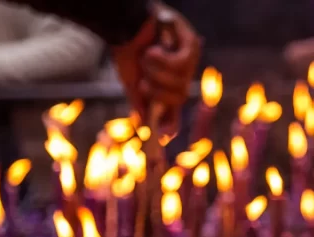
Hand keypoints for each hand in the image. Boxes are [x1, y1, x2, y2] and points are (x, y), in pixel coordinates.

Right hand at [112, 3, 200, 134]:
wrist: (122, 23)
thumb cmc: (127, 49)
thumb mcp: (132, 81)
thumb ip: (140, 104)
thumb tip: (144, 127)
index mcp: (168, 84)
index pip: (175, 108)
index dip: (171, 124)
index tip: (161, 136)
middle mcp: (182, 74)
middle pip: (179, 98)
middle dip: (157, 92)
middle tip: (143, 82)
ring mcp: (189, 60)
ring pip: (180, 82)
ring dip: (156, 72)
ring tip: (147, 56)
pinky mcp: (191, 44)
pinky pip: (181, 64)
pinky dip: (163, 59)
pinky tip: (154, 48)